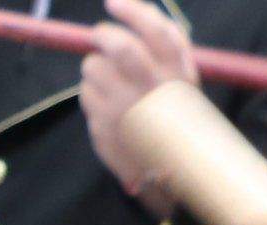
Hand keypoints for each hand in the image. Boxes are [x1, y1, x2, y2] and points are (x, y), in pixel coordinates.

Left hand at [78, 0, 201, 208]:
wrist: (168, 166)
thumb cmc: (173, 112)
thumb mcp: (181, 77)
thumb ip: (164, 45)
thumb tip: (127, 7)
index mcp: (177, 71)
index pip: (155, 30)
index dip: (132, 11)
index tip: (113, 3)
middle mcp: (153, 88)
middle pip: (121, 46)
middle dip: (104, 35)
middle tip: (100, 35)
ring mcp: (126, 108)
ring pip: (94, 67)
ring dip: (94, 67)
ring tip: (109, 81)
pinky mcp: (104, 125)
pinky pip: (85, 94)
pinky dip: (90, 93)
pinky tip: (106, 105)